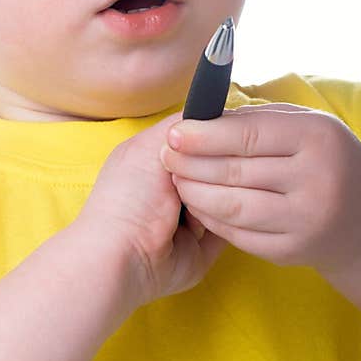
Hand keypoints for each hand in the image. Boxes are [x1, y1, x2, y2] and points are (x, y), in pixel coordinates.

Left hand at [76, 113, 226, 306]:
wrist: (124, 255)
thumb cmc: (128, 197)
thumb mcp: (151, 144)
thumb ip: (185, 123)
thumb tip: (215, 105)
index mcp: (161, 160)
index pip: (205, 139)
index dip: (218, 136)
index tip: (229, 134)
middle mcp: (179, 187)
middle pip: (223, 166)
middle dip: (221, 167)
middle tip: (201, 174)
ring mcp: (195, 216)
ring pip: (233, 194)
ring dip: (222, 196)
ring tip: (194, 204)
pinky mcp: (208, 245)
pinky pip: (236, 227)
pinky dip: (229, 222)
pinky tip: (208, 222)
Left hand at [159, 104, 360, 275]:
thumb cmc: (322, 158)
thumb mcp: (303, 127)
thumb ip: (258, 120)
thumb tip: (201, 118)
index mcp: (318, 137)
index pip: (250, 134)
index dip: (207, 135)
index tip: (175, 134)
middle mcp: (317, 179)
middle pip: (237, 171)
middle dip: (193, 164)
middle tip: (166, 157)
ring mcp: (307, 219)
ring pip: (235, 207)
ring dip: (197, 193)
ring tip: (177, 181)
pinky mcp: (293, 251)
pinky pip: (240, 235)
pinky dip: (212, 220)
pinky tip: (197, 207)